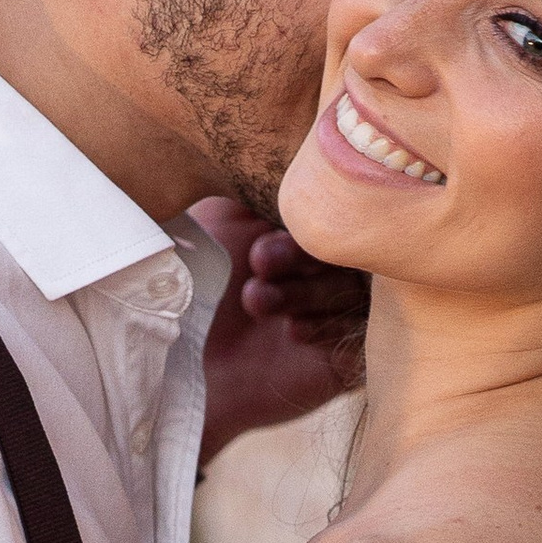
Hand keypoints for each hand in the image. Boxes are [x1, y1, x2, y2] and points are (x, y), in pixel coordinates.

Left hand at [193, 197, 366, 465]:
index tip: (258, 249)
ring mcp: (333, 319)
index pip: (330, 221)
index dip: (303, 230)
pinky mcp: (343, 363)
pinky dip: (332, 328)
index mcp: (298, 241)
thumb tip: (304, 175)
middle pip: (349, 253)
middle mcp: (320, 278)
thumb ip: (262, 190)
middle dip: (303, 258)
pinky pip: (365, 335)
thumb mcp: (217, 221)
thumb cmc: (190, 289)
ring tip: (257, 302)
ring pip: (355, 293)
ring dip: (308, 293)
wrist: (176, 367)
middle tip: (260, 264)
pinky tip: (293, 333)